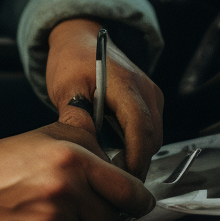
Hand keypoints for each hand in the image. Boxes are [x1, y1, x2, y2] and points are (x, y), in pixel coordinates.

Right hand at [0, 124, 154, 220]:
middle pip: (116, 212)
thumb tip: (106, 131)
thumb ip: (81, 132)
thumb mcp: (42, 135)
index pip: (129, 187)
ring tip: (55, 206)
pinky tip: (42, 219)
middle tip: (86, 199)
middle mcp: (69, 189)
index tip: (137, 199)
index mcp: (73, 157)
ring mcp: (58, 219)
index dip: (136, 196)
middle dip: (107, 208)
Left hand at [46, 18, 164, 178]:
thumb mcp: (65, 86)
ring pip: (154, 136)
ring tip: (112, 169)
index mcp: (125, 83)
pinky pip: (150, 129)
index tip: (122, 178)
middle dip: (136, 162)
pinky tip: (116, 152)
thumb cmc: (72, 60)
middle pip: (151, 137)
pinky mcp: (150, 99)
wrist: (80, 39)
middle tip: (112, 181)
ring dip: (137, 154)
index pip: (140, 127)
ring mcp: (151, 93)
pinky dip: (137, 144)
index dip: (134, 157)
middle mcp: (145, 88)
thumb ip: (75, 114)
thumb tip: (85, 146)